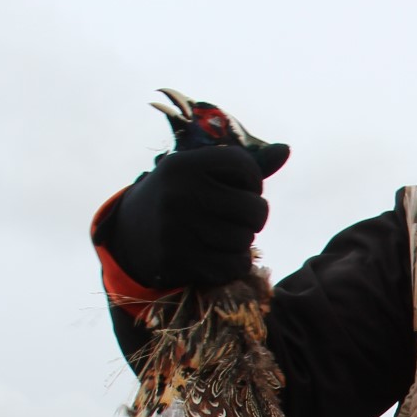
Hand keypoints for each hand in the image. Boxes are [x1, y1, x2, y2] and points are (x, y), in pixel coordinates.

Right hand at [107, 142, 289, 289]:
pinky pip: (233, 266)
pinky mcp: (177, 262)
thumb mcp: (203, 173)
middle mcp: (178, 194)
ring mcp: (175, 230)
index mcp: (183, 165)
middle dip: (255, 215)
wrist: (131, 234)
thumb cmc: (181, 196)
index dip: (253, 180)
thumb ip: (246, 164)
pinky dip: (235, 263)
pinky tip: (220, 254)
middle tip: (240, 216)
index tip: (241, 187)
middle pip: (253, 209)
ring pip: (244, 240)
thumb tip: (285, 150)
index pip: (245, 165)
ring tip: (225, 234)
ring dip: (243, 240)